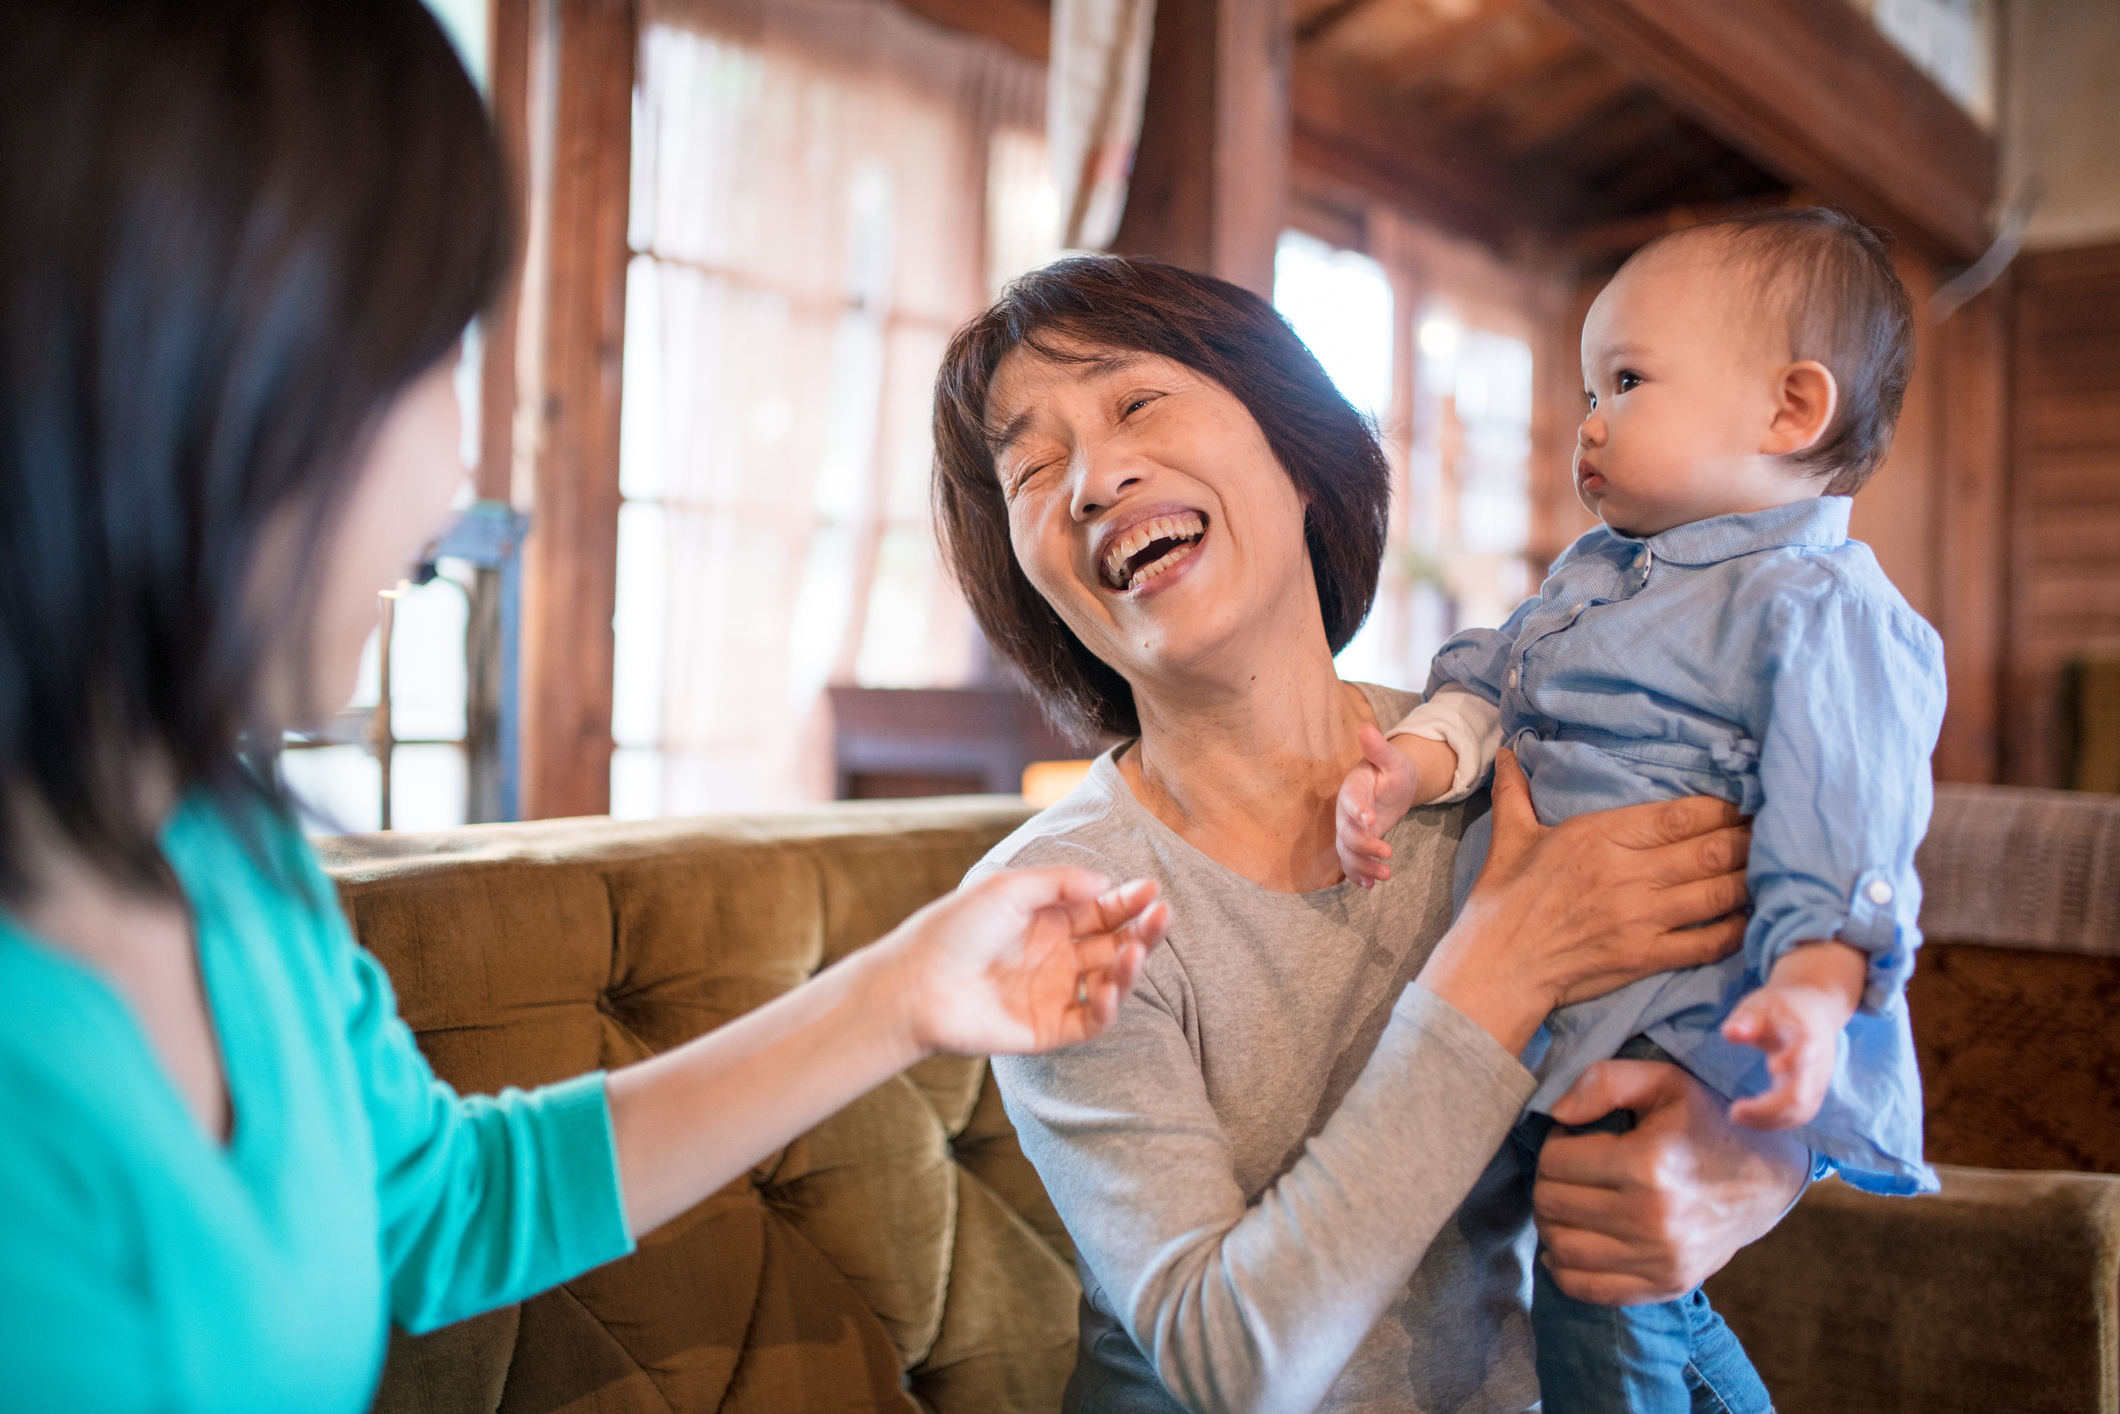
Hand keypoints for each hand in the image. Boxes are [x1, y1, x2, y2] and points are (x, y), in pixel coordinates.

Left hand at [887, 868, 1169, 1056]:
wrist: (917, 983)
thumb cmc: (955, 928)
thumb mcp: (1008, 888)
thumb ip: (1059, 883)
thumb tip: (1106, 883)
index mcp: (1046, 921)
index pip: (1101, 910)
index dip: (1128, 901)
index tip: (1151, 890)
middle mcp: (1056, 956)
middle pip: (1113, 943)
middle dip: (1141, 930)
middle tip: (1161, 916)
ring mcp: (1055, 993)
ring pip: (1110, 980)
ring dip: (1130, 965)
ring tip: (1136, 950)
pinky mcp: (1049, 1029)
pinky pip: (1092, 1020)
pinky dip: (1109, 1005)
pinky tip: (1112, 986)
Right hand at [1335, 724, 1421, 887]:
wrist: (1392, 786)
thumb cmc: (1392, 770)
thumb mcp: (1392, 759)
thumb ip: (1378, 748)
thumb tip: (1365, 727)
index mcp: (1353, 788)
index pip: (1350, 800)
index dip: (1357, 811)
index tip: (1371, 820)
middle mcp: (1346, 812)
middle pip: (1346, 832)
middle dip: (1365, 845)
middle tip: (1388, 852)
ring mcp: (1349, 830)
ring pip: (1347, 852)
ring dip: (1363, 866)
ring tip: (1386, 876)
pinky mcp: (1357, 844)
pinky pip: (1351, 862)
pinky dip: (1358, 876)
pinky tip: (1371, 887)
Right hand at [1419, 750, 1752, 1054]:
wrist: (1495, 967)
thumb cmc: (1501, 901)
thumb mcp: (1509, 838)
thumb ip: (1516, 792)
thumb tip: (1510, 751)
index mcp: (1597, 837)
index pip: (1678, 816)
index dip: (1721, 807)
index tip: (1744, 800)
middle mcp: (1626, 874)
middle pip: (1709, 850)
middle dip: (1748, 839)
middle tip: (1775, 830)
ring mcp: (1640, 919)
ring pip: (1717, 892)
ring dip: (1752, 879)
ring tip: (1778, 867)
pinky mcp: (1646, 957)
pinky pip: (1708, 942)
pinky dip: (1738, 929)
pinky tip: (1757, 918)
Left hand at [1535, 1059, 1807, 1304]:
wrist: (1766, 1179)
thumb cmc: (1707, 1122)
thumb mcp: (1663, 1081)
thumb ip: (1605, 1081)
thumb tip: (1557, 1114)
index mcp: (1647, 1164)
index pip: (1555, 1161)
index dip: (1554, 1144)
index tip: (1573, 1139)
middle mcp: (1652, 1218)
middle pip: (1552, 1205)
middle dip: (1548, 1182)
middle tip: (1568, 1170)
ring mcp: (1661, 1259)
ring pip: (1562, 1248)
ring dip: (1552, 1224)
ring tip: (1570, 1202)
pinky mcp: (1667, 1285)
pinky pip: (1588, 1288)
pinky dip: (1565, 1268)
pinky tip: (1572, 1240)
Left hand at [1721, 940, 1864, 1129]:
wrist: (1816, 1008)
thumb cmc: (1781, 1007)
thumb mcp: (1760, 1004)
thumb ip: (1745, 1019)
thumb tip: (1730, 1034)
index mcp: (1804, 1034)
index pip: (1804, 1049)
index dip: (1791, 1060)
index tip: (1771, 1068)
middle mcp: (1816, 1063)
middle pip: (1800, 1095)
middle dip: (1768, 1109)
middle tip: (1735, 1112)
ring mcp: (1819, 1081)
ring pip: (1801, 1112)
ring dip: (1769, 1121)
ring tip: (1737, 1116)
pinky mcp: (1815, 1093)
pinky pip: (1800, 1115)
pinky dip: (1776, 1122)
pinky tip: (1752, 1120)